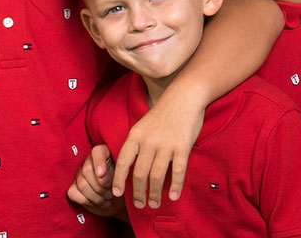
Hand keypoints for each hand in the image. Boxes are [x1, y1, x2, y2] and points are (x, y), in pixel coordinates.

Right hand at [66, 145, 122, 217]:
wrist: (120, 201)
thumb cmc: (124, 186)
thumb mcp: (125, 179)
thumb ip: (117, 174)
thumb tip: (102, 177)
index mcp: (104, 154)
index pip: (97, 152)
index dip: (98, 162)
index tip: (102, 174)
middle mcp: (90, 161)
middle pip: (87, 170)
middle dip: (101, 186)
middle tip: (111, 193)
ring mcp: (80, 174)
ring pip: (81, 184)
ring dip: (97, 196)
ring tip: (108, 199)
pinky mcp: (74, 188)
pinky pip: (73, 193)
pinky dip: (86, 201)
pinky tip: (97, 202)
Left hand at [112, 85, 204, 209]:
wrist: (184, 96)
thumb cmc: (163, 112)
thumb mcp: (143, 124)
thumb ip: (137, 144)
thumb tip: (131, 167)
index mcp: (136, 135)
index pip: (123, 162)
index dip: (119, 180)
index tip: (116, 194)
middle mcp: (148, 141)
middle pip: (139, 174)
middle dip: (138, 193)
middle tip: (139, 204)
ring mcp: (166, 144)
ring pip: (157, 176)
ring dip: (154, 194)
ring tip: (154, 204)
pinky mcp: (182, 146)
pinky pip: (177, 172)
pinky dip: (175, 187)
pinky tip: (173, 196)